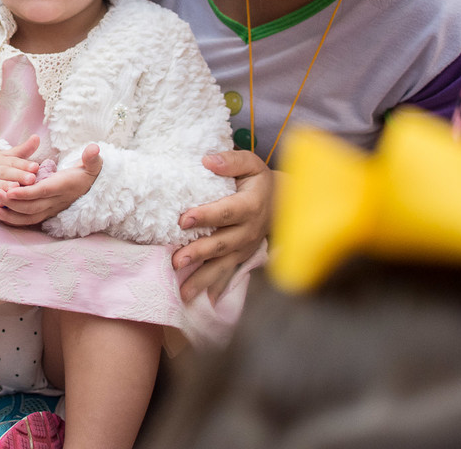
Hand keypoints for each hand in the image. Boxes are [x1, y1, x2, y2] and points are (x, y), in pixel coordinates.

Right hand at [0, 135, 39, 214]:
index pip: (10, 161)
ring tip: (16, 188)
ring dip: (3, 187)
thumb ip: (22, 151)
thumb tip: (37, 137)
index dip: (23, 165)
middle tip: (31, 179)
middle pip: (2, 172)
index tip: (36, 167)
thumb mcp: (4, 159)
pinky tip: (1, 204)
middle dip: (17, 175)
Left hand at [0, 144, 101, 226]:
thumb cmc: (87, 174)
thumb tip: (94, 148)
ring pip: (28, 217)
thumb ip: (92, 158)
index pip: (42, 192)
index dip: (26, 193)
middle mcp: (55, 202)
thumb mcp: (93, 165)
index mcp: (62, 187)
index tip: (10, 190)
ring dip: (10, 215)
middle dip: (12, 203)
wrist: (91, 189)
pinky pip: (27, 220)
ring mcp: (50, 210)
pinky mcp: (45, 214)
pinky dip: (12, 220)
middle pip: (32, 206)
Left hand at [172, 149, 272, 302]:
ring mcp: (245, 248)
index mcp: (250, 205)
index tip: (184, 220)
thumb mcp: (250, 164)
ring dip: (202, 278)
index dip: (206, 216)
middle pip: (222, 244)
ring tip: (182, 291)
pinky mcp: (240, 258)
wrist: (284, 204)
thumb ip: (231, 161)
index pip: (227, 212)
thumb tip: (207, 160)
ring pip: (223, 265)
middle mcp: (248, 231)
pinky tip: (197, 301)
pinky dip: (212, 288)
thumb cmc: (258, 181)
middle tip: (176, 260)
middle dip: (199, 253)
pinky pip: (226, 275)